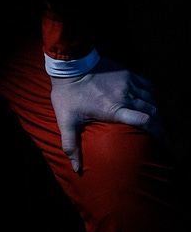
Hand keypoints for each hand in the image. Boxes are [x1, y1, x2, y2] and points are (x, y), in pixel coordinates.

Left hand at [50, 56, 165, 172]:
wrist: (69, 63)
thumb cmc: (67, 94)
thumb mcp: (66, 120)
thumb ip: (71, 145)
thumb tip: (76, 168)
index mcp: (113, 109)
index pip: (145, 122)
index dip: (159, 133)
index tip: (165, 143)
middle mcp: (125, 96)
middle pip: (153, 113)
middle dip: (159, 126)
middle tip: (160, 136)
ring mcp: (127, 83)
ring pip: (151, 100)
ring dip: (156, 112)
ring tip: (155, 122)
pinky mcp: (127, 73)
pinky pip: (147, 85)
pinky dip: (151, 96)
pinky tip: (148, 102)